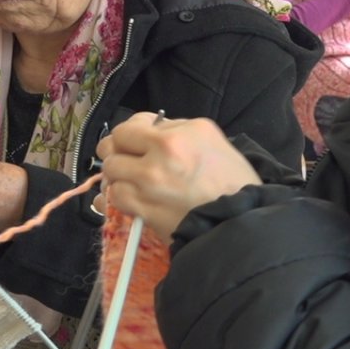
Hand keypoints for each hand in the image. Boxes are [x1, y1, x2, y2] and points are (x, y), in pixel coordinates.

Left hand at [96, 113, 258, 237]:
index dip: (131, 134)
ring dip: (118, 176)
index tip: (136, 142)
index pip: (132, 124)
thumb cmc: (231, 182)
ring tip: (132, 182)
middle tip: (126, 160)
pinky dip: (117, 197)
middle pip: (113, 144)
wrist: (238, 223)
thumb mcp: (210, 140)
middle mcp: (163, 152)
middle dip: (116, 151)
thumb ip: (175, 131)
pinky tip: (130, 198)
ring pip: (111, 170)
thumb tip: (147, 133)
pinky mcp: (144, 208)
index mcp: (181, 133)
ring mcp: (150, 182)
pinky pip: (114, 197)